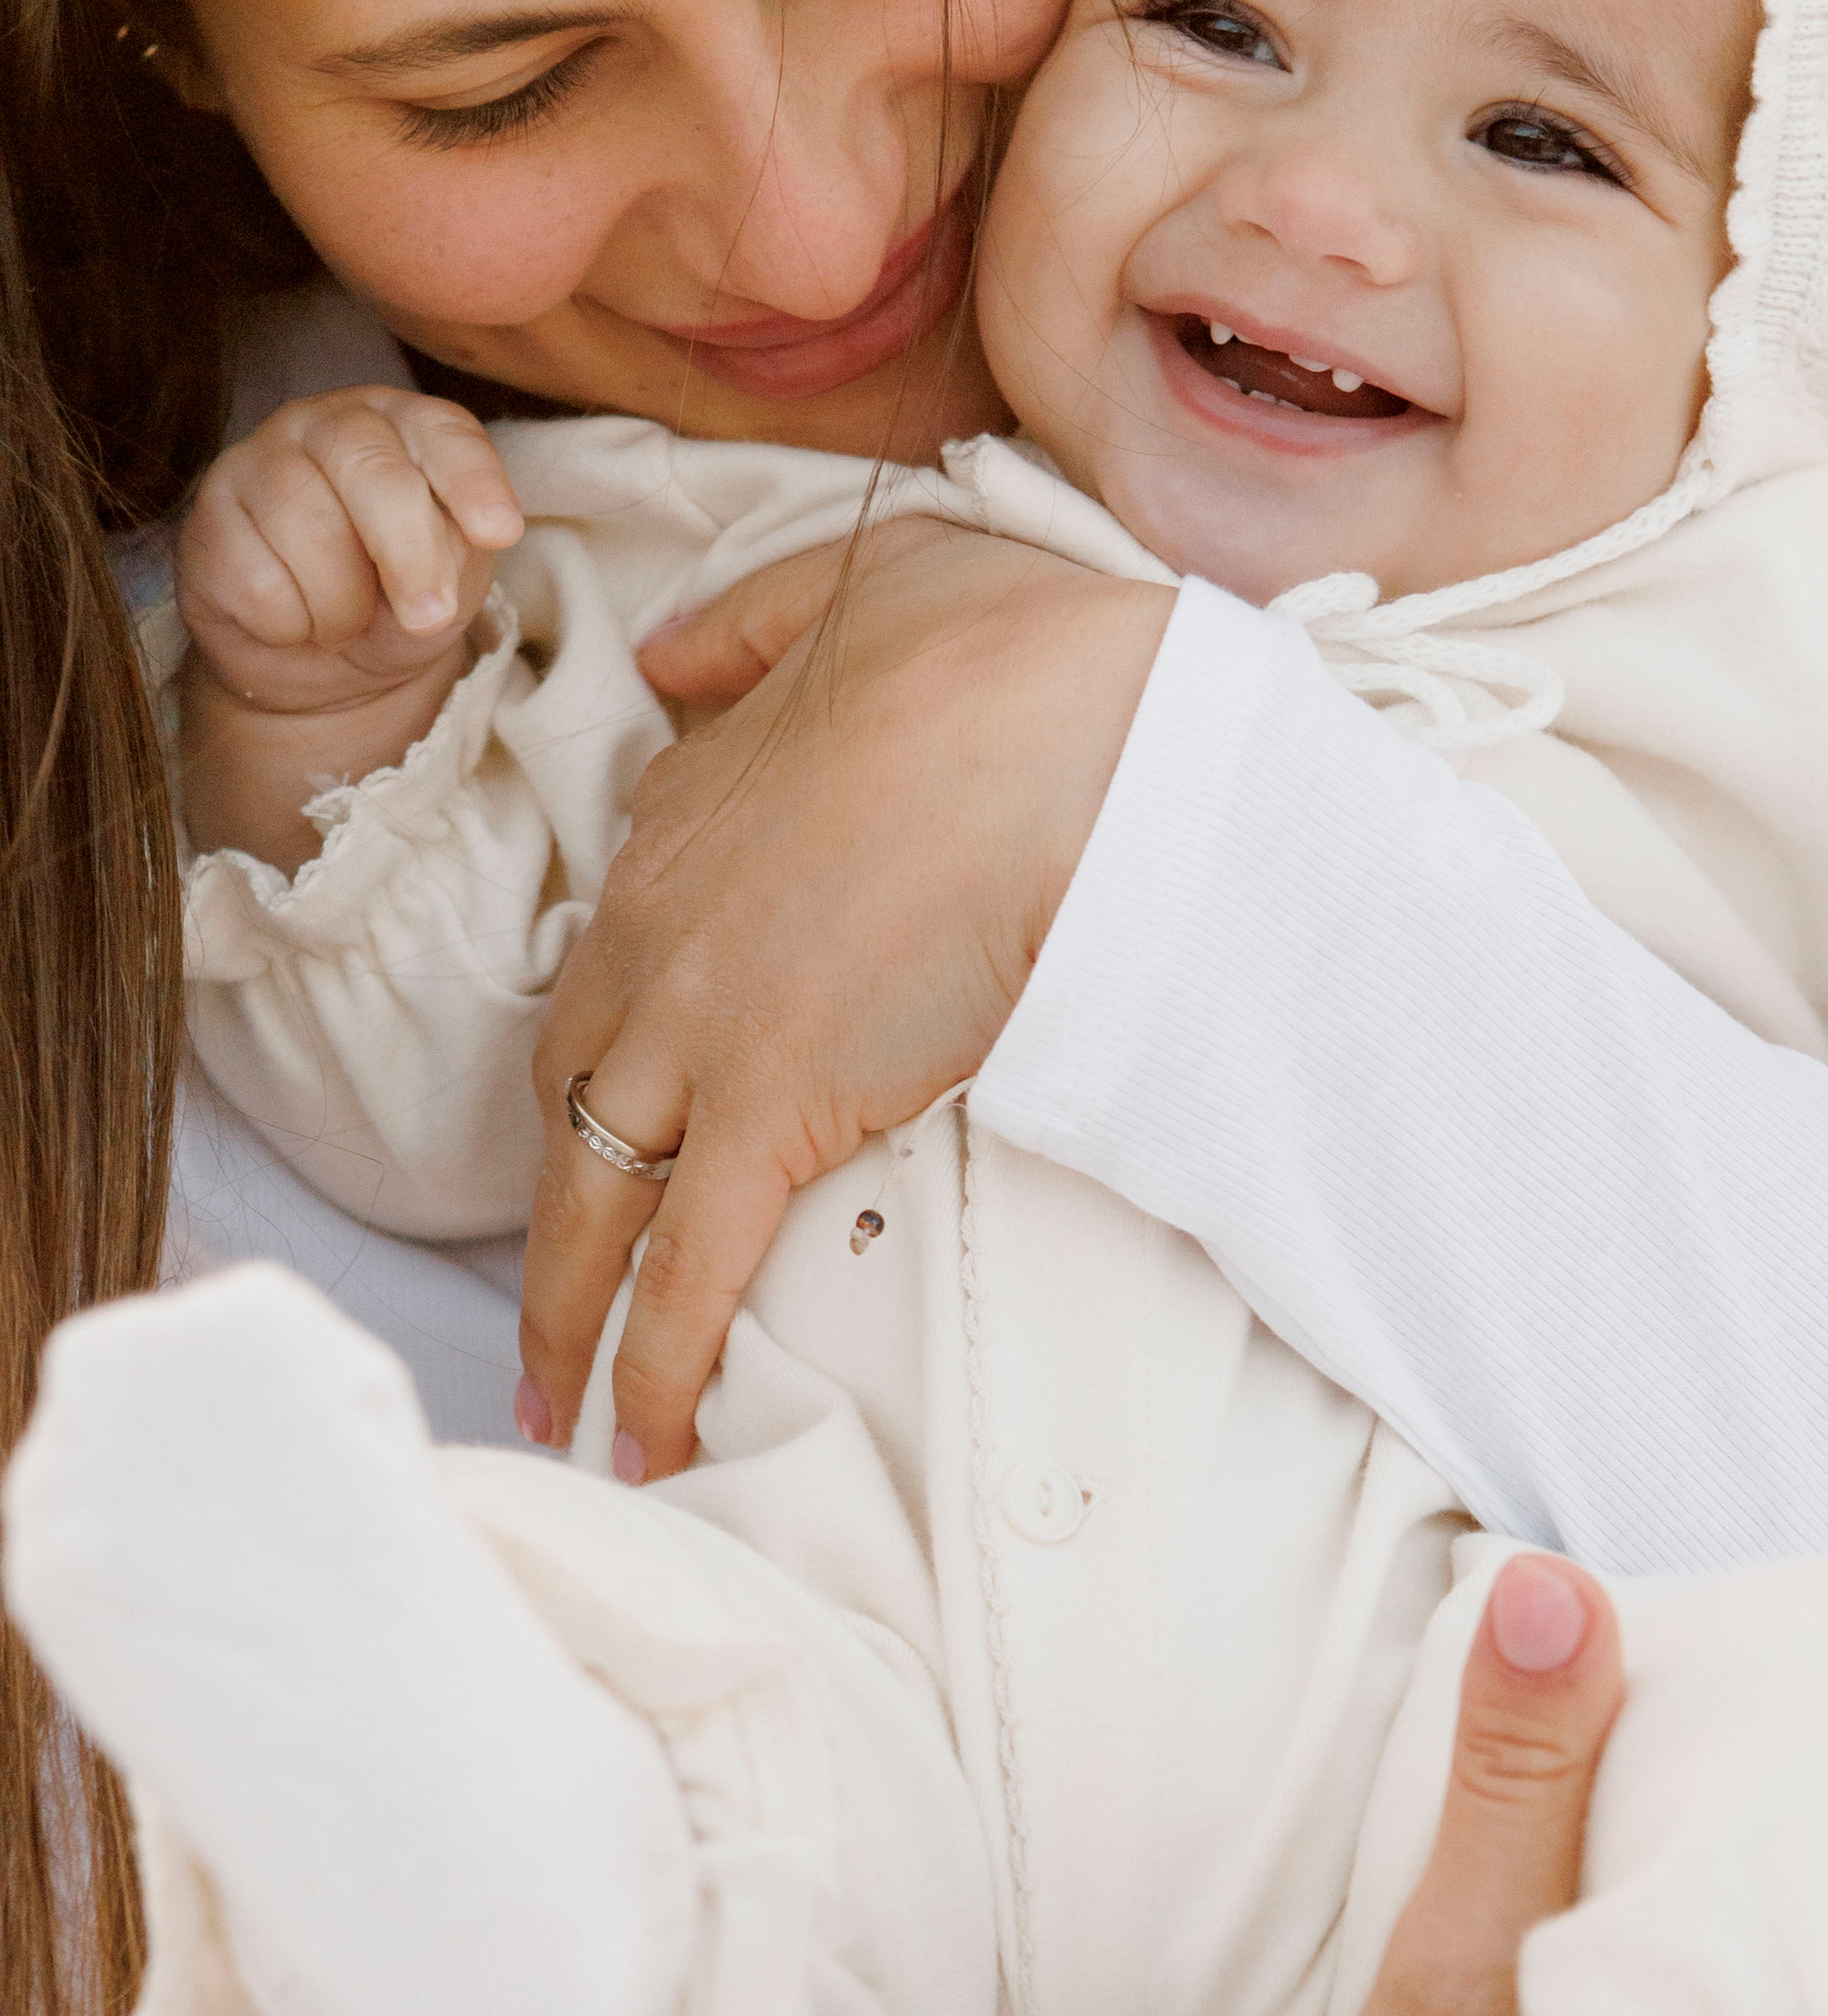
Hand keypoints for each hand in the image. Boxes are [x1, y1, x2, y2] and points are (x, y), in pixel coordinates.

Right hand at [176, 387, 523, 717]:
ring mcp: (260, 459)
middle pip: (373, 472)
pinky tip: (291, 618)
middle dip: (410, 554)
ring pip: (309, 529)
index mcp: (405, 425)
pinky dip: (290, 624)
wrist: (316, 662)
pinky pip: (258, 580)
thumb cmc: (395, 603)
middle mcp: (330, 424)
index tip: (499, 533)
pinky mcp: (208, 515)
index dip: (472, 481)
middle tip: (429, 619)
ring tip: (342, 620)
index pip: (443, 432)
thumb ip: (456, 555)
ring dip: (342, 605)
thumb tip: (442, 565)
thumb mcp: (450, 582)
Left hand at [518, 516, 1173, 1472]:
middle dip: (556, 1206)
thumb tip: (673, 653)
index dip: (609, 1050)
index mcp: (679, 818)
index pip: (610, 963)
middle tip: (555, 1299)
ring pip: (597, 1198)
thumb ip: (755, 622)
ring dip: (571, 1314)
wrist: (1084, 725)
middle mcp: (656, 933)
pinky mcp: (774, 1110)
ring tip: (565, 1407)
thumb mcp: (866, 579)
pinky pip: (686, 1264)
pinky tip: (645, 1436)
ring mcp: (703, 1028)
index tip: (620, 1116)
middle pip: (571, 1098)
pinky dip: (653, 1358)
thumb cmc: (1013, 648)